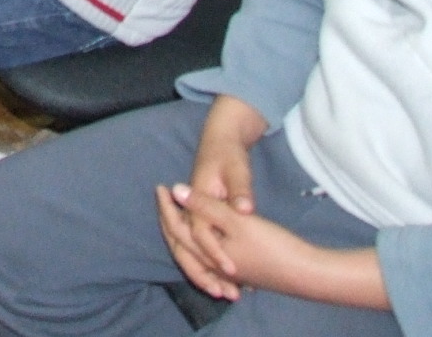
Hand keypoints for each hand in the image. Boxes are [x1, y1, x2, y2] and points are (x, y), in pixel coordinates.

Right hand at [157, 96, 264, 300]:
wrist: (219, 137)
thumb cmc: (228, 153)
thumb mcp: (237, 169)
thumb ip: (240, 190)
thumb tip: (244, 209)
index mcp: (197, 198)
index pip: (200, 232)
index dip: (215, 252)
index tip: (231, 270)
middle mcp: (191, 209)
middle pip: (187, 246)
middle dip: (203, 272)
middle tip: (224, 294)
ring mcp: (194, 212)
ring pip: (190, 248)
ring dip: (204, 271)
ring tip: (226, 292)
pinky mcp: (202, 215)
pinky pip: (199, 244)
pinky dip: (209, 261)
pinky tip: (228, 275)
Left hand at [160, 182, 363, 304]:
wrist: (308, 270)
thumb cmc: (271, 244)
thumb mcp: (236, 220)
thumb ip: (206, 205)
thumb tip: (176, 189)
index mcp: (208, 253)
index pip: (177, 230)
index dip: (166, 207)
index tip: (161, 187)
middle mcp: (215, 266)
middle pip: (184, 245)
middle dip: (172, 224)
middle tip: (164, 200)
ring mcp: (231, 272)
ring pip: (200, 252)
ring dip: (188, 235)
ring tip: (181, 216)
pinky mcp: (246, 271)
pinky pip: (215, 258)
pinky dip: (206, 244)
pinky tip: (213, 234)